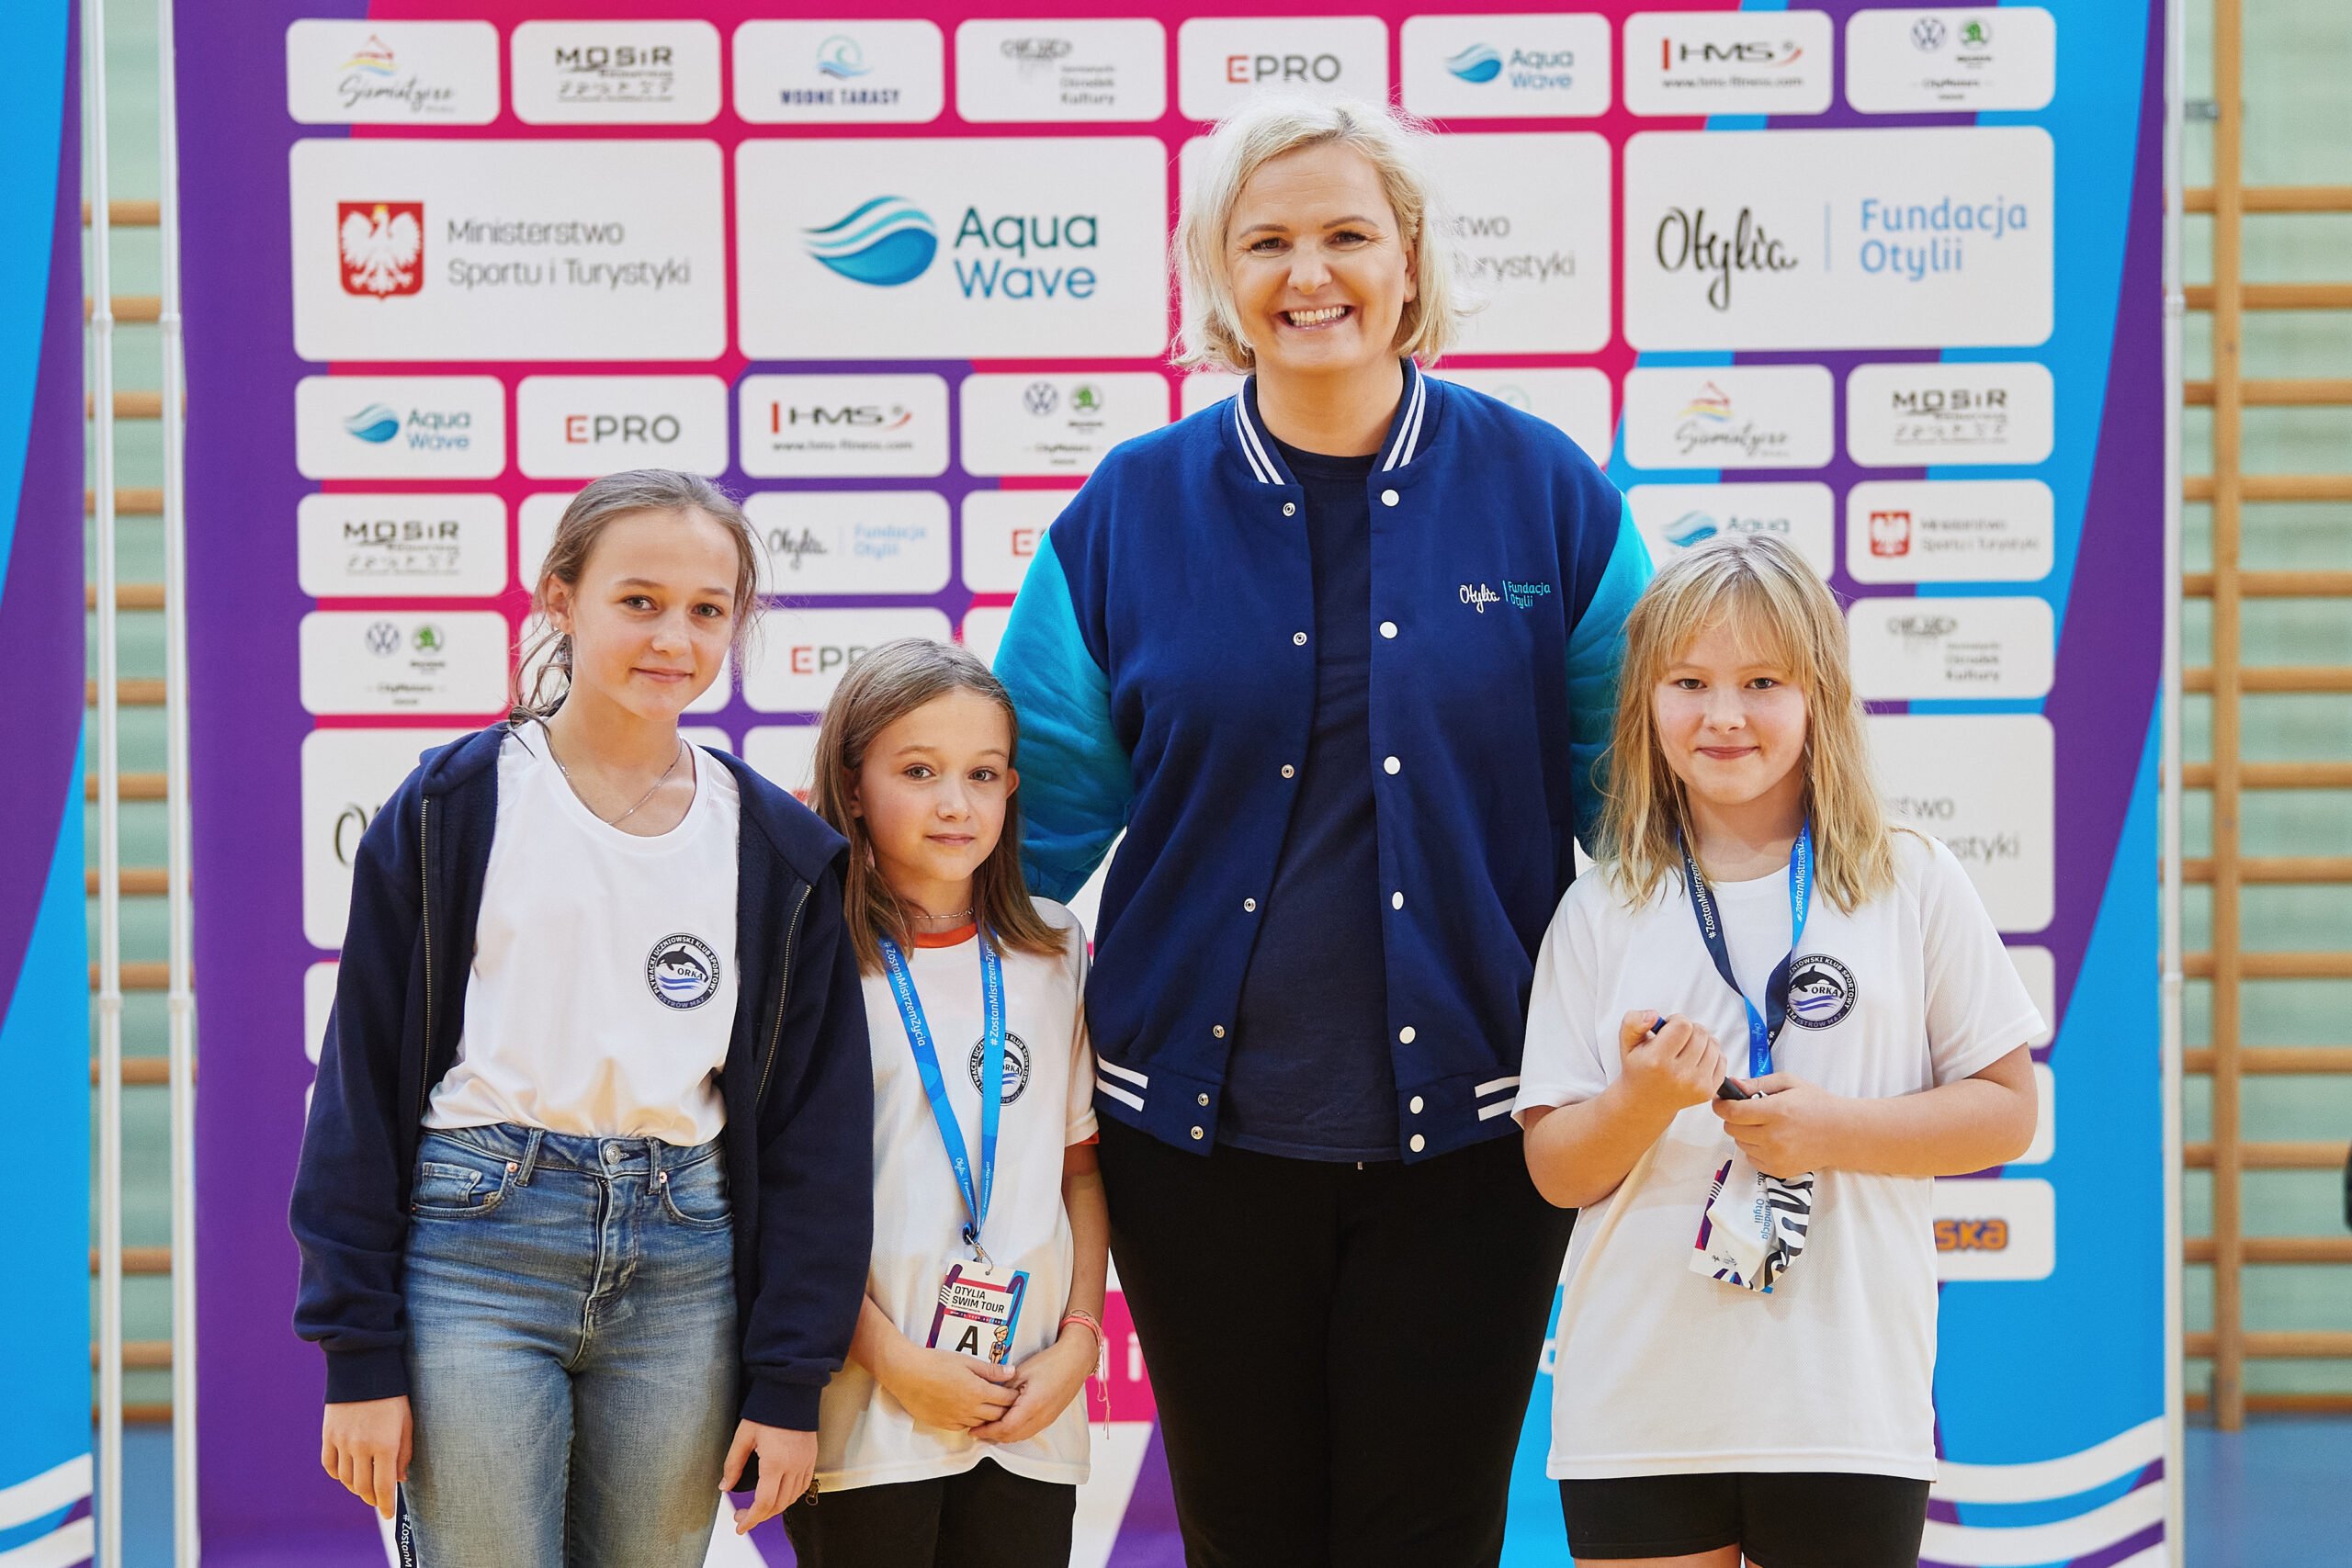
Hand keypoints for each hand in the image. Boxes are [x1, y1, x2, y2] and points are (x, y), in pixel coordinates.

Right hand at [321, 1395, 410, 1519]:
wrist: (364, 1369)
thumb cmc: (393, 1396)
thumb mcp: (406, 1423)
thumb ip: (404, 1453)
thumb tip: (399, 1480)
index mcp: (385, 1445)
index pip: (384, 1487)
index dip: (385, 1504)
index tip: (388, 1514)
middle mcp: (361, 1447)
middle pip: (362, 1487)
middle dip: (371, 1498)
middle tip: (378, 1500)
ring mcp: (342, 1442)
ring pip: (346, 1479)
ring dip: (356, 1487)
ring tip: (364, 1487)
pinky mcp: (328, 1435)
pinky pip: (330, 1465)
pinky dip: (338, 1474)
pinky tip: (347, 1474)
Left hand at [721, 1421, 817, 1536]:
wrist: (792, 1392)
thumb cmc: (767, 1411)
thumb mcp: (743, 1436)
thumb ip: (733, 1464)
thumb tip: (725, 1487)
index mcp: (774, 1462)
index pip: (764, 1503)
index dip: (751, 1519)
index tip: (740, 1526)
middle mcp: (793, 1466)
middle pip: (778, 1505)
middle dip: (759, 1517)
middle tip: (743, 1517)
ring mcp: (805, 1463)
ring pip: (791, 1499)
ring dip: (774, 1509)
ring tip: (758, 1508)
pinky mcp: (811, 1458)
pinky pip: (803, 1487)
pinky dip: (790, 1497)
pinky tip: (779, 1496)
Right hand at [878, 1345, 1020, 1432]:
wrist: (907, 1374)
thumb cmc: (935, 1363)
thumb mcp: (966, 1361)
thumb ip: (990, 1370)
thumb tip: (1011, 1372)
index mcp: (977, 1391)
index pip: (1005, 1399)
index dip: (1013, 1396)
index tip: (1016, 1392)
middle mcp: (969, 1409)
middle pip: (997, 1415)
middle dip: (1006, 1409)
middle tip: (1008, 1402)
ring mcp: (956, 1418)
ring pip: (982, 1424)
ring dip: (989, 1417)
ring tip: (991, 1407)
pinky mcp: (944, 1424)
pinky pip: (964, 1427)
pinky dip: (971, 1422)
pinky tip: (971, 1413)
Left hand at [970, 1332, 1095, 1445]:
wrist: (1076, 1360)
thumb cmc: (1051, 1362)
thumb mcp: (1021, 1371)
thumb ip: (1004, 1388)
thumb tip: (988, 1397)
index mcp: (1032, 1405)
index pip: (1005, 1428)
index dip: (987, 1431)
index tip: (974, 1429)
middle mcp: (1041, 1417)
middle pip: (1011, 1436)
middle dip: (992, 1436)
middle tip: (977, 1431)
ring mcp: (1047, 1419)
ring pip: (1020, 1436)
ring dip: (1003, 1435)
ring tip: (988, 1428)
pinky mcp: (1050, 1418)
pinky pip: (1029, 1431)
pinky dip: (1014, 1431)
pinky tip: (1006, 1423)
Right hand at [1615, 1012, 1725, 1117]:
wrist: (1645, 1102)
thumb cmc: (1639, 1068)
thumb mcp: (1627, 1043)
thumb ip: (1633, 1022)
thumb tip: (1653, 1016)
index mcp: (1656, 1061)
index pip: (1683, 1025)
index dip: (1676, 1020)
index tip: (1668, 1029)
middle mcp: (1678, 1075)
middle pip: (1700, 1033)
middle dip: (1689, 1030)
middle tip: (1676, 1040)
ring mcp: (1696, 1085)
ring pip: (1713, 1044)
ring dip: (1701, 1041)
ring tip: (1686, 1049)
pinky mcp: (1708, 1091)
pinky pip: (1721, 1060)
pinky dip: (1711, 1055)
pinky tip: (1696, 1060)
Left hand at [1712, 1072, 1844, 1177]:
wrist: (1842, 1133)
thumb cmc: (1816, 1104)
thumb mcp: (1788, 1083)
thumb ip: (1757, 1084)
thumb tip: (1732, 1084)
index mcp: (1775, 1112)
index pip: (1732, 1112)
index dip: (1721, 1105)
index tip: (1721, 1101)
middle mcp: (1773, 1137)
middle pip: (1732, 1129)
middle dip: (1734, 1118)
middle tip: (1748, 1111)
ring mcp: (1775, 1156)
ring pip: (1740, 1144)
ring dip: (1745, 1134)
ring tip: (1765, 1125)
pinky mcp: (1778, 1170)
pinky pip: (1751, 1158)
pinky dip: (1755, 1149)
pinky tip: (1771, 1140)